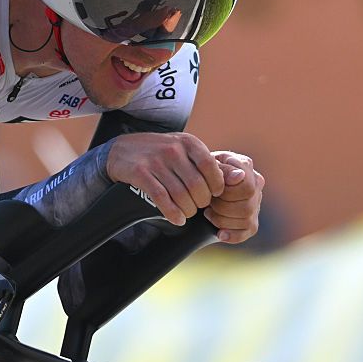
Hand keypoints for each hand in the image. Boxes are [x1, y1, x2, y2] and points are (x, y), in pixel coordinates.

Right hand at [106, 132, 224, 225]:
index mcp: (188, 142)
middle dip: (201, 202)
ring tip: (188, 213)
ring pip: (180, 195)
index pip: (211, 168)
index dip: (216, 187)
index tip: (213, 195)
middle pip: (197, 186)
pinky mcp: (140, 173)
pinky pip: (161, 199)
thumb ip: (210, 164)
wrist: (123, 149)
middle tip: (199, 207)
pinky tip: (176, 219)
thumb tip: (239, 177)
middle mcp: (173, 149)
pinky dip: (172, 213)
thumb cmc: (162, 153)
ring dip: (187, 210)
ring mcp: (156, 161)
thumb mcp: (186, 151)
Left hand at [204, 152, 263, 243]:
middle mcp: (256, 184)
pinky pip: (246, 232)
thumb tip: (239, 176)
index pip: (247, 186)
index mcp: (245, 166)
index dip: (227, 193)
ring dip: (222, 219)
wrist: (193, 189)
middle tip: (207, 203)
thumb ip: (222, 169)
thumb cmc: (199, 173)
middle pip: (247, 205)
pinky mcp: (251, 222)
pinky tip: (219, 233)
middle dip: (222, 207)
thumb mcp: (205, 167)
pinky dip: (231, 235)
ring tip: (208, 213)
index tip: (211, 191)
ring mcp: (255, 204)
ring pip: (246, 219)